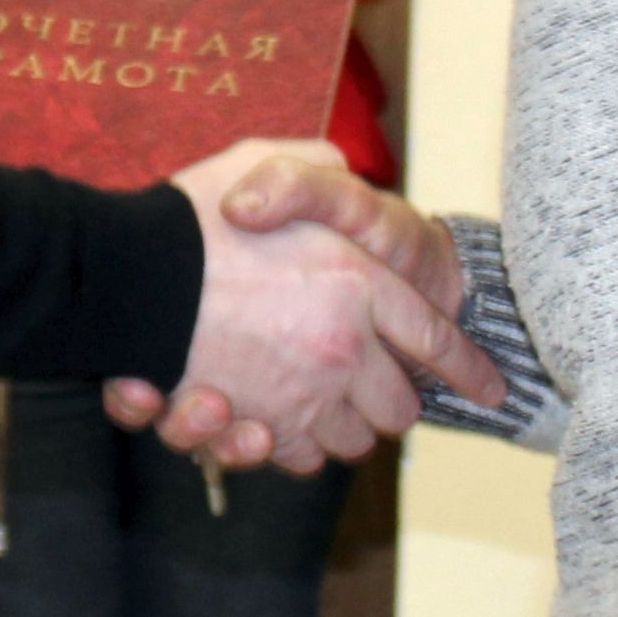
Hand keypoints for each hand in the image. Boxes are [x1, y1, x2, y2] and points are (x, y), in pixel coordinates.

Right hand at [127, 139, 502, 474]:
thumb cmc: (193, 214)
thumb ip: (314, 168)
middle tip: (379, 385)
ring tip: (324, 399)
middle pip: (401, 407)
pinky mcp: (259, 426)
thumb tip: (343, 167)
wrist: (123, 270)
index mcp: (356, 283)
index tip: (493, 387)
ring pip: (354, 440)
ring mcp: (302, 395)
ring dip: (345, 426)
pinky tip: (276, 415)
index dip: (469, 367)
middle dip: (395, 402)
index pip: (436, 339)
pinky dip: (295, 444)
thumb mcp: (263, 160)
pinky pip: (301, 456)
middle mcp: (341, 348)